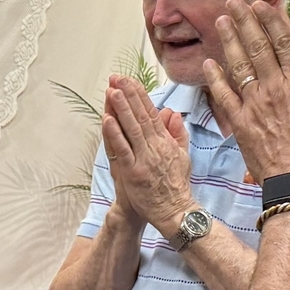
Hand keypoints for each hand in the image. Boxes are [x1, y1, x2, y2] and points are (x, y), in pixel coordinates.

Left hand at [103, 76, 194, 235]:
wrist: (175, 211)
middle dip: (129, 95)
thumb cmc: (177, 185)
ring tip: (112, 91)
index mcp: (165, 141)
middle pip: (140, 116)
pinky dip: (115, 135)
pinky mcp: (133, 172)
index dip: (140, 96)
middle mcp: (155, 146)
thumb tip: (172, 112)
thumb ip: (177, 133)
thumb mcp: (182, 155)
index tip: (130, 81)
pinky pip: (123, 150)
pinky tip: (107, 120)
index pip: (151, 113)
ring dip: (121, 109)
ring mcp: (144, 158)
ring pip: (131, 129)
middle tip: (117, 78)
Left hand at [202, 0, 289, 184]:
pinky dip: (215, 78)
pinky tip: (208, 63)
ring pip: (239, 65)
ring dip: (229, 41)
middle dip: (246, 21)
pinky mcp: (241, 123)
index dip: (272, 20)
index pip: (285, 43)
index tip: (261, 3)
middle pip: (258, 47)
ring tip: (222, 20)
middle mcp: (276, 88)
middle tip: (234, 0)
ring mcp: (255, 105)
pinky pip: (224, 95)